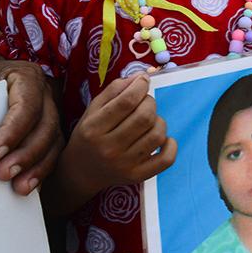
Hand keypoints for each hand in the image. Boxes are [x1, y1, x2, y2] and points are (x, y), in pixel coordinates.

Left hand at [0, 60, 61, 194]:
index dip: (13, 130)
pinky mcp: (47, 131)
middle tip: (4, 174)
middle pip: (46, 125)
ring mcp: (48, 113)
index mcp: (23, 76)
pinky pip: (52, 153)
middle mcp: (43, 94)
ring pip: (54, 142)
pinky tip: (28, 186)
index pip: (27, 104)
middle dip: (27, 153)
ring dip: (37, 167)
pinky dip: (41, 171)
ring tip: (19, 187)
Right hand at [60, 74, 175, 199]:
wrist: (80, 172)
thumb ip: (115, 90)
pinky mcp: (138, 176)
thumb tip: (141, 76)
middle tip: (145, 103)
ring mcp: (124, 165)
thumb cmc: (90, 135)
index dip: (140, 86)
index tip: (143, 81)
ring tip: (149, 121)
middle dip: (150, 103)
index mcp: (94, 129)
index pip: (126, 102)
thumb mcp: (93, 110)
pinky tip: (163, 139)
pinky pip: (166, 159)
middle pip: (145, 117)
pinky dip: (171, 145)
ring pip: (157, 135)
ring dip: (159, 121)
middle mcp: (108, 148)